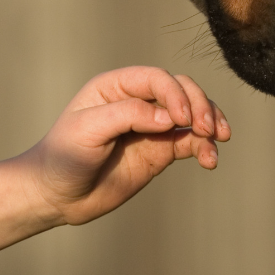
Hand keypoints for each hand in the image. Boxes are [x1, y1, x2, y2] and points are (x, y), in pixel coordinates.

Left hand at [0, 67, 230, 263]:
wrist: (57, 196)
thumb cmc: (63, 156)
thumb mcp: (87, 130)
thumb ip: (127, 116)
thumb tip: (169, 118)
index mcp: (117, 87)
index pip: (157, 78)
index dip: (175, 93)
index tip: (181, 119)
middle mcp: (139, 101)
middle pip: (182, 89)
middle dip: (199, 105)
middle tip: (207, 129)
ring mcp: (152, 126)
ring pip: (193, 113)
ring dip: (210, 122)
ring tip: (217, 141)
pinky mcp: (161, 150)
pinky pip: (191, 141)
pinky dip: (205, 147)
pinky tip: (209, 160)